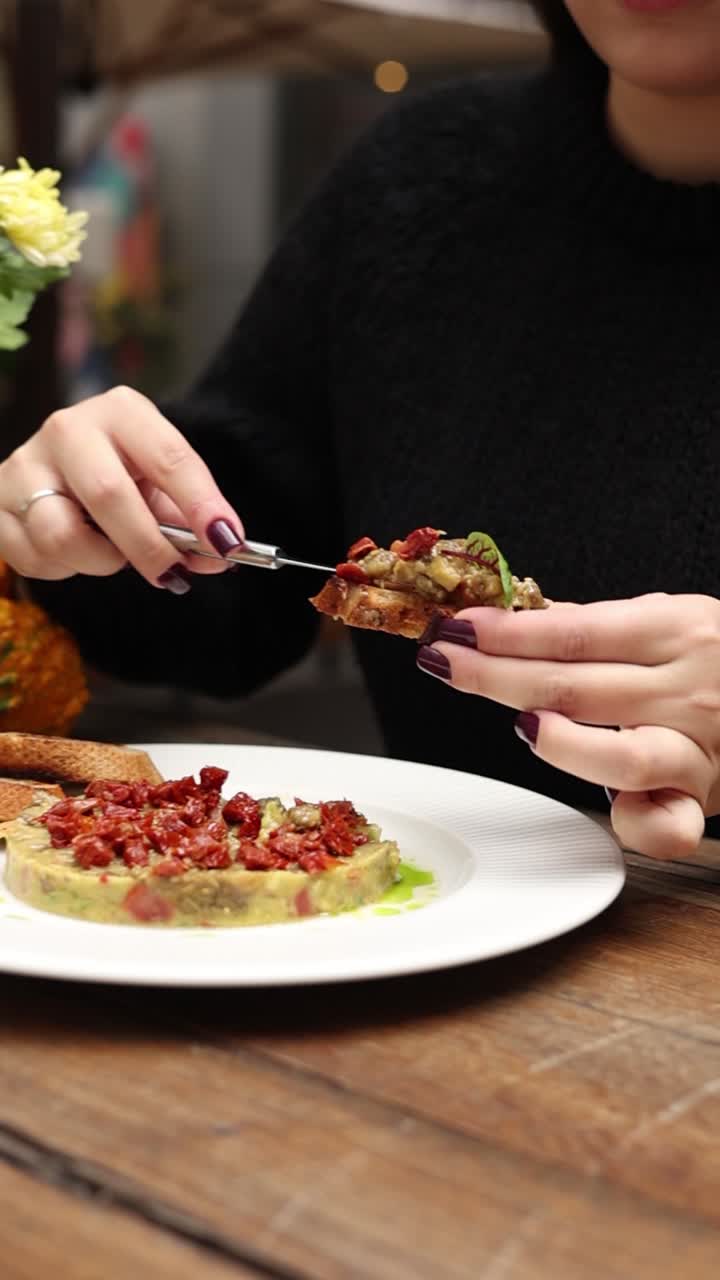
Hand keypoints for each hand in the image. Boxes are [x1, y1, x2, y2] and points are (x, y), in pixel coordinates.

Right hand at [0, 386, 244, 592]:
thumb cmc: (121, 475)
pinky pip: (34, 556)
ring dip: (100, 561)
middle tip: (173, 574)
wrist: (54, 470)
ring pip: (62, 534)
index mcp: (122, 413)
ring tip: (112, 555)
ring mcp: (25, 464)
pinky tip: (74, 552)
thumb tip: (220, 556)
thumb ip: (189, 521)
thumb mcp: (158, 485)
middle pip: (109, 495)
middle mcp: (69, 429)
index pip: (169, 457)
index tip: (228, 541)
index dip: (201, 504)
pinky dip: (64, 569)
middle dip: (148, 546)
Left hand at [417, 594, 719, 859]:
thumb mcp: (671, 621)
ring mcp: (699, 749)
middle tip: (442, 664)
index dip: (504, 632)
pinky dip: (633, 825)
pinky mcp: (707, 800)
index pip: (571, 632)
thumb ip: (597, 626)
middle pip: (573, 687)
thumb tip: (518, 615)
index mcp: (674, 629)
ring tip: (519, 726)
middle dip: (495, 675)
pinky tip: (608, 809)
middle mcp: (687, 688)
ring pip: (619, 756)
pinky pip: (666, 826)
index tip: (453, 629)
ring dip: (557, 743)